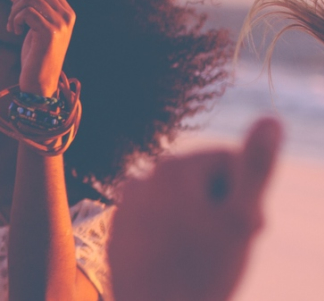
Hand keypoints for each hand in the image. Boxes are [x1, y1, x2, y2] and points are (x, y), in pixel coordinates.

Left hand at [8, 0, 74, 95]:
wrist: (40, 79)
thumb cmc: (37, 53)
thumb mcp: (38, 25)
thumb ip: (39, 5)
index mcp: (67, 12)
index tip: (15, 3)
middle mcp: (67, 16)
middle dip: (18, 0)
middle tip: (12, 18)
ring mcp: (61, 24)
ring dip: (14, 11)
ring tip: (12, 26)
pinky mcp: (50, 33)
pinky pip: (27, 13)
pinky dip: (15, 20)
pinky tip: (15, 32)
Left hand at [109, 117, 282, 300]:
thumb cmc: (200, 271)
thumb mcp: (239, 218)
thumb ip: (256, 168)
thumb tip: (271, 119)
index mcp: (172, 167)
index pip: (229, 162)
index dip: (246, 196)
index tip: (245, 229)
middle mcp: (142, 178)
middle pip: (203, 183)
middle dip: (222, 209)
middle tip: (226, 249)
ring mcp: (126, 206)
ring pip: (181, 206)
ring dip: (200, 226)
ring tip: (202, 260)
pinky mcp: (119, 232)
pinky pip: (160, 226)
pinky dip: (173, 240)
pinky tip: (177, 265)